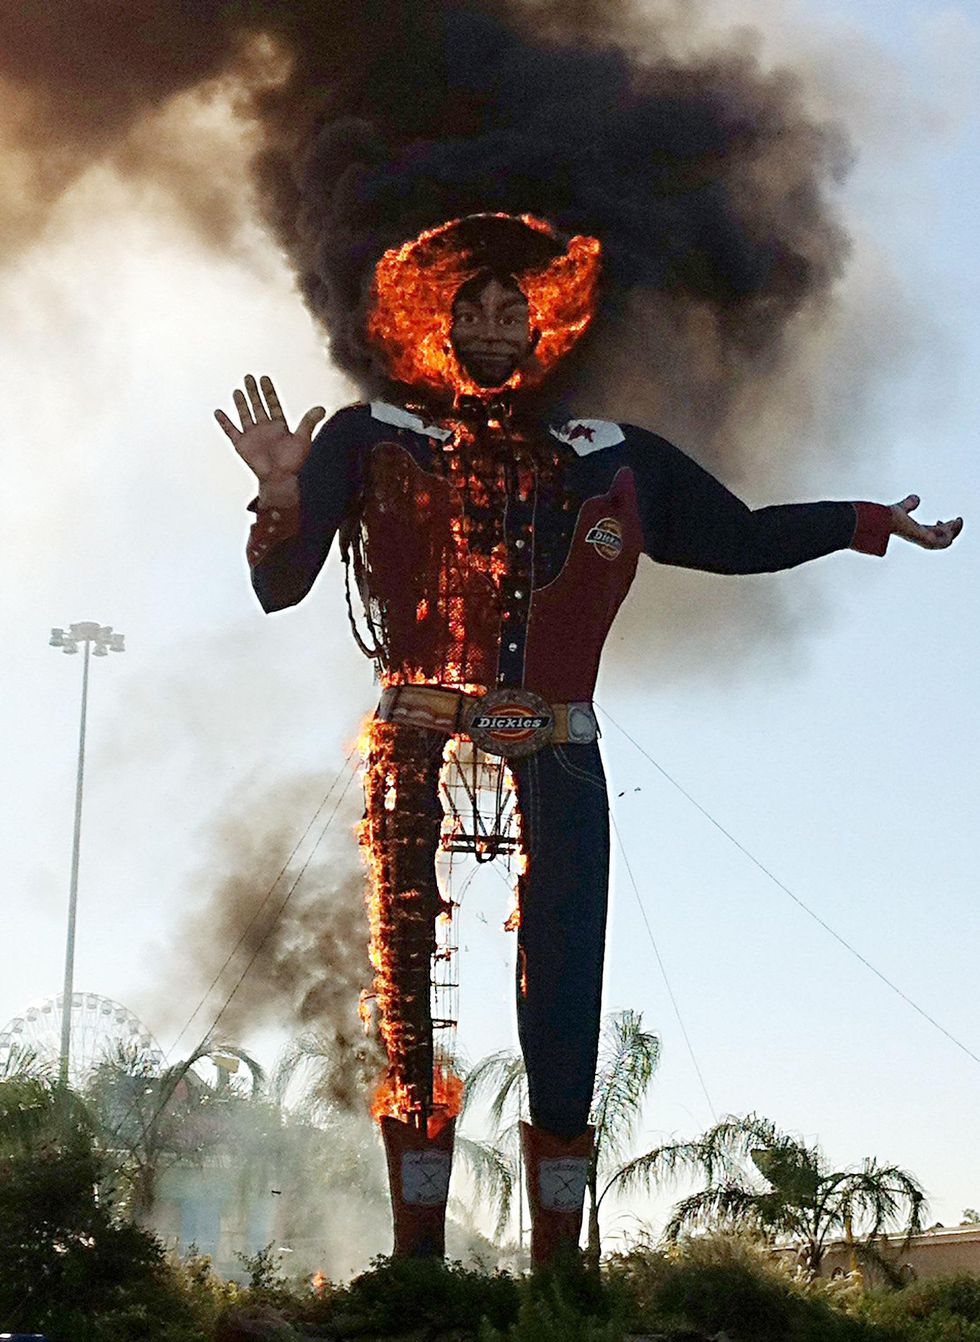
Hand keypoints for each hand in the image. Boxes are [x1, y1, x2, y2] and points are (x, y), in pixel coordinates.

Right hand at [215, 374, 324, 505]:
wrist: (279, 479)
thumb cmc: (293, 462)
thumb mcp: (303, 439)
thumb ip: (309, 423)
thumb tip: (322, 408)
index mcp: (279, 426)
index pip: (273, 404)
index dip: (269, 392)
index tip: (265, 378)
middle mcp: (264, 428)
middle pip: (258, 406)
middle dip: (253, 392)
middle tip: (249, 377)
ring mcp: (252, 435)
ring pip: (245, 415)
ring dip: (241, 403)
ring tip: (237, 390)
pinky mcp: (242, 444)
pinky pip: (231, 430)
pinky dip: (224, 422)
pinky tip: (218, 411)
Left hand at [890, 495, 962, 549]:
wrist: (879, 520)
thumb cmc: (885, 518)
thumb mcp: (901, 509)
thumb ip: (908, 505)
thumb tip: (916, 498)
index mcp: (915, 534)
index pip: (932, 535)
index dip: (940, 528)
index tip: (939, 520)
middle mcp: (920, 539)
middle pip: (942, 540)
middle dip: (952, 530)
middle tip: (957, 519)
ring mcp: (923, 540)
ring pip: (946, 542)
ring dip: (954, 531)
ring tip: (958, 520)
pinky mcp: (925, 539)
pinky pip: (944, 541)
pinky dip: (950, 533)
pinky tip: (952, 522)